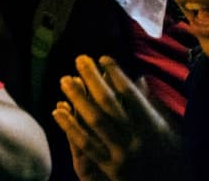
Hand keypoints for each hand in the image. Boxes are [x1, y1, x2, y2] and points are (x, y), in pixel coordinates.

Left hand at [51, 56, 188, 180]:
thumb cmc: (168, 157)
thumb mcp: (167, 131)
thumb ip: (151, 106)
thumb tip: (139, 78)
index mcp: (153, 127)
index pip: (131, 95)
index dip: (116, 74)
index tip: (103, 58)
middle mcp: (136, 139)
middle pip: (109, 103)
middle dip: (93, 79)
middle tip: (80, 59)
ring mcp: (121, 154)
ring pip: (95, 121)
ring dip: (78, 98)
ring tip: (64, 80)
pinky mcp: (108, 167)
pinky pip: (85, 144)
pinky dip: (69, 126)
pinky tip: (57, 110)